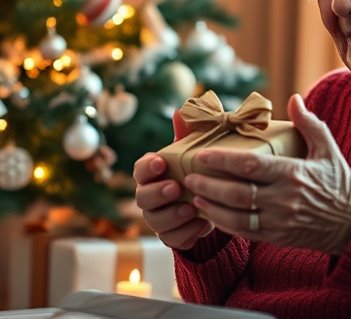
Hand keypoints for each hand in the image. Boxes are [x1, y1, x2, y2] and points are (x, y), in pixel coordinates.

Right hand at [133, 110, 214, 249]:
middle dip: (158, 194)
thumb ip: (187, 133)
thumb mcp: (195, 151)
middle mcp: (150, 197)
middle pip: (142, 199)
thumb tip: (180, 111)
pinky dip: (188, 234)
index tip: (161, 162)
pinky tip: (203, 225)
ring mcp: (159, 219)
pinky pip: (174, 240)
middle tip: (175, 188)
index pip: (140, 169)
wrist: (211, 202)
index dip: (148, 167)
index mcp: (152, 174)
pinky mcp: (172, 237)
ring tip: (193, 209)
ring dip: (173, 216)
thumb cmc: (197, 170)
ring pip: (156, 223)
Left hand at [184, 93, 350, 254]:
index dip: (222, 160)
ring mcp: (280, 221)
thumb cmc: (339, 183)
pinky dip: (224, 224)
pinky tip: (211, 214)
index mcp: (293, 174)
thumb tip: (293, 98)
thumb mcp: (328, 150)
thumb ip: (309, 124)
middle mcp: (284, 199)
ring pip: (237, 216)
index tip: (202, 154)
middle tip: (189, 176)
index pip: (250, 166)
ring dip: (212, 207)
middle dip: (209, 185)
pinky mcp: (277, 237)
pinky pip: (245, 232)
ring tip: (194, 196)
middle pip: (237, 193)